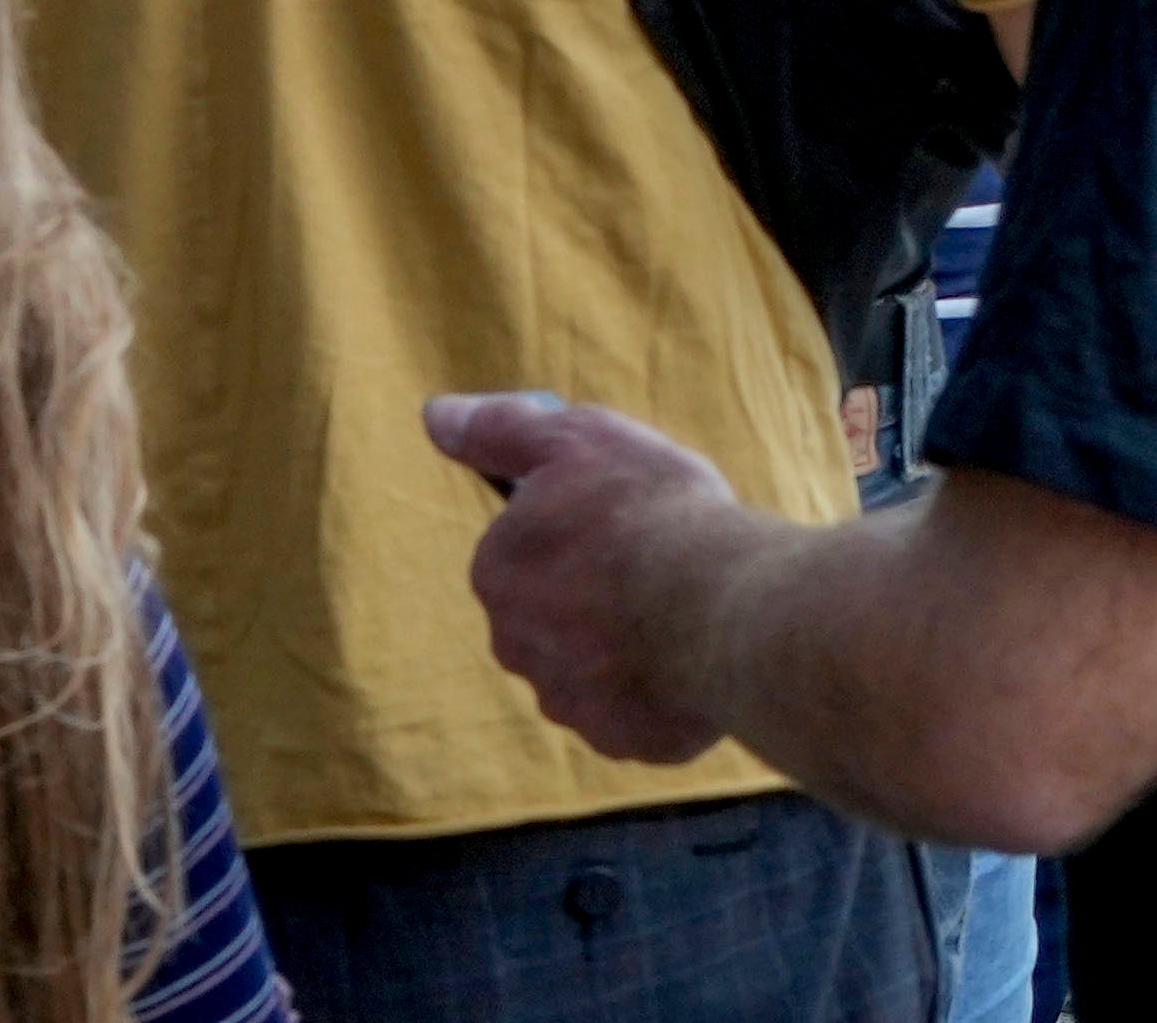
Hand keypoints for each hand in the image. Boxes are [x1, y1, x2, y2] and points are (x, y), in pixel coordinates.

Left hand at [430, 390, 744, 764]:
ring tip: (681, 606)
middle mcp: (517, 645)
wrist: (721, 604)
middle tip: (654, 561)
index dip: (577, 527)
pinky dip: (656, 687)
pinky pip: (631, 709)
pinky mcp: (618, 738)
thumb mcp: (575, 438)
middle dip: (592, 592)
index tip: (622, 515)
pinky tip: (691, 652)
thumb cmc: (649, 511)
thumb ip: (500, 429)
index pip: (524, 549)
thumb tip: (436, 416)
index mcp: (498, 572)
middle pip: (551, 612)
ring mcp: (568, 700)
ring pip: (589, 665)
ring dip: (623, 643)